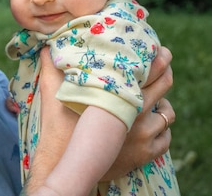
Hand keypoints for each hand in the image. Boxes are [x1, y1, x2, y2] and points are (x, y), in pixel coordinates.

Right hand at [27, 46, 174, 189]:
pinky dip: (161, 130)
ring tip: (156, 100)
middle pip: (164, 85)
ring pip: (167, 113)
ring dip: (163, 104)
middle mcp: (137, 112)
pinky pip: (165, 138)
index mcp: (118, 94)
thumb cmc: (57, 127)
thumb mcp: (51, 92)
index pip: (150, 69)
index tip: (160, 49)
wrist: (65, 164)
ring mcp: (144, 135)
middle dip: (166, 71)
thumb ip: (50, 67)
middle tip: (164, 64)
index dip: (158, 57)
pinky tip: (153, 125)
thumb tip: (44, 46)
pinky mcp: (145, 154)